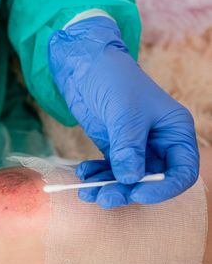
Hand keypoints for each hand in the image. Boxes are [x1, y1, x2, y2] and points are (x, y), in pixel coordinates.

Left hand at [48, 16, 198, 207]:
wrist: (87, 65)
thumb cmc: (115, 79)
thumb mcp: (126, 112)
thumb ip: (129, 147)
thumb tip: (129, 179)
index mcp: (175, 132)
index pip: (182, 171)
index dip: (164, 188)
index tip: (139, 193)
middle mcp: (158, 143)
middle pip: (151, 180)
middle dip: (128, 191)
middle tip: (105, 197)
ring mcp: (135, 147)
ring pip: (127, 179)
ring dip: (108, 187)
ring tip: (86, 192)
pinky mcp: (114, 147)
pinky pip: (108, 170)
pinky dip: (97, 175)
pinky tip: (83, 173)